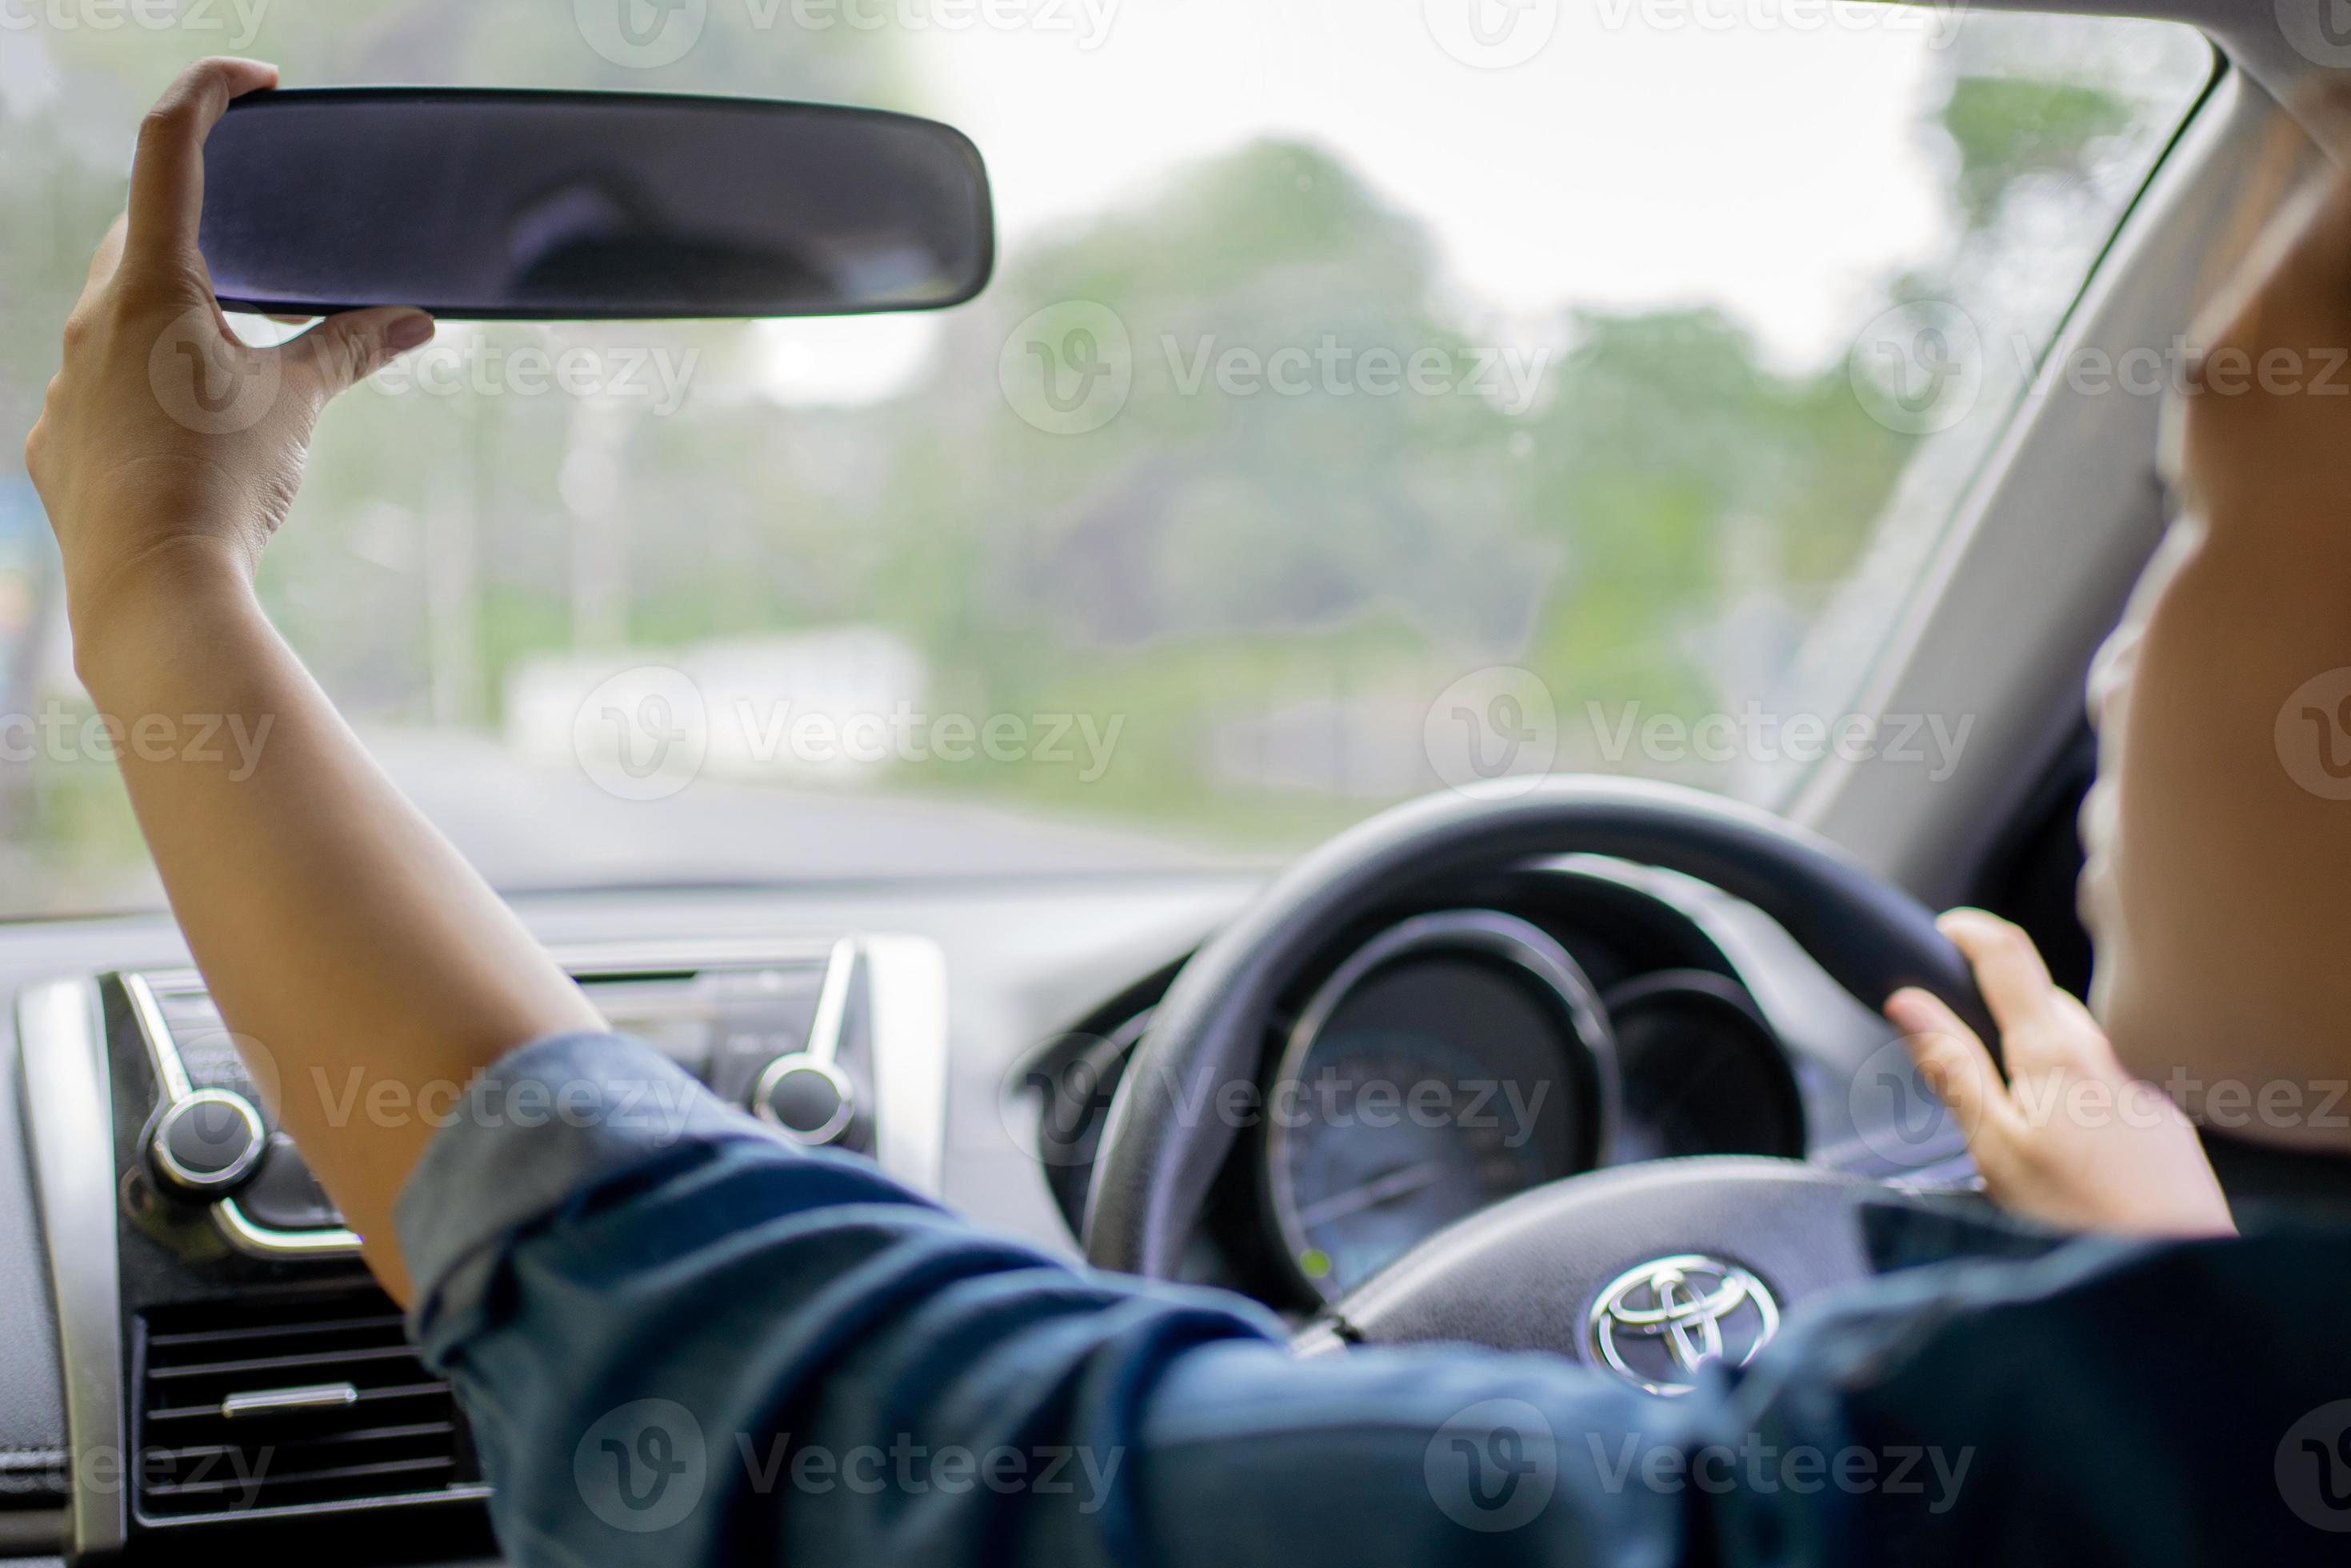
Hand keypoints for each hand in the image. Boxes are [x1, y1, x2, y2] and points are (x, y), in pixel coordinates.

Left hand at [22, 57, 433, 660]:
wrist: (151, 591)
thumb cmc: (222, 485)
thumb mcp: (298, 405)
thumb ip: (350, 349)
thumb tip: (415, 319)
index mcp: (151, 285)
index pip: (170, 146)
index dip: (211, 92)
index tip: (258, 81)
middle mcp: (90, 319)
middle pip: (141, 237)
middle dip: (199, 236)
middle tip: (260, 264)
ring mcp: (65, 383)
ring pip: (114, 316)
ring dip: (172, 320)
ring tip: (231, 369)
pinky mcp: (58, 443)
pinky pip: (98, 391)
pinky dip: (144, 393)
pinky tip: (187, 442)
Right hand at [1884, 910, 2234, 1238]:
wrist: (2180, 1269)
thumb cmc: (2084, 1219)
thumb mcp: (1994, 1149)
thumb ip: (1954, 1070)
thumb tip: (1909, 1003)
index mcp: (2054, 1052)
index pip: (2008, 955)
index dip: (1969, 930)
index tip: (1944, 931)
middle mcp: (2106, 1052)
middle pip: (2042, 999)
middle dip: (1998, 1008)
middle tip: (1960, 1051)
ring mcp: (2143, 1082)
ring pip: (2075, 1042)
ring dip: (2037, 1052)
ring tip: (2014, 1117)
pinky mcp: (2165, 1116)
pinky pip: (2107, 1080)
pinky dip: (2074, 1091)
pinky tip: (2069, 1149)